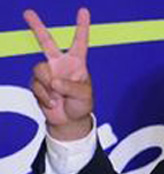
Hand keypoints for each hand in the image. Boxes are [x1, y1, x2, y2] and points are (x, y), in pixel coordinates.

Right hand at [24, 8, 92, 140]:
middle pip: (46, 42)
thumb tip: (54, 82)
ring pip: (40, 70)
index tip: (83, 11)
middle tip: (27, 12)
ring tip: (58, 97)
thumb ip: (71, 87)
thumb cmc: (81, 105)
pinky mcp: (37, 83)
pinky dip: (45, 96)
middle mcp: (60, 64)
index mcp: (76, 63)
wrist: (69, 120)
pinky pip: (36, 85)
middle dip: (36, 27)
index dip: (82, 26)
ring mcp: (47, 73)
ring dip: (49, 87)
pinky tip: (52, 102)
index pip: (80, 42)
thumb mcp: (83, 96)